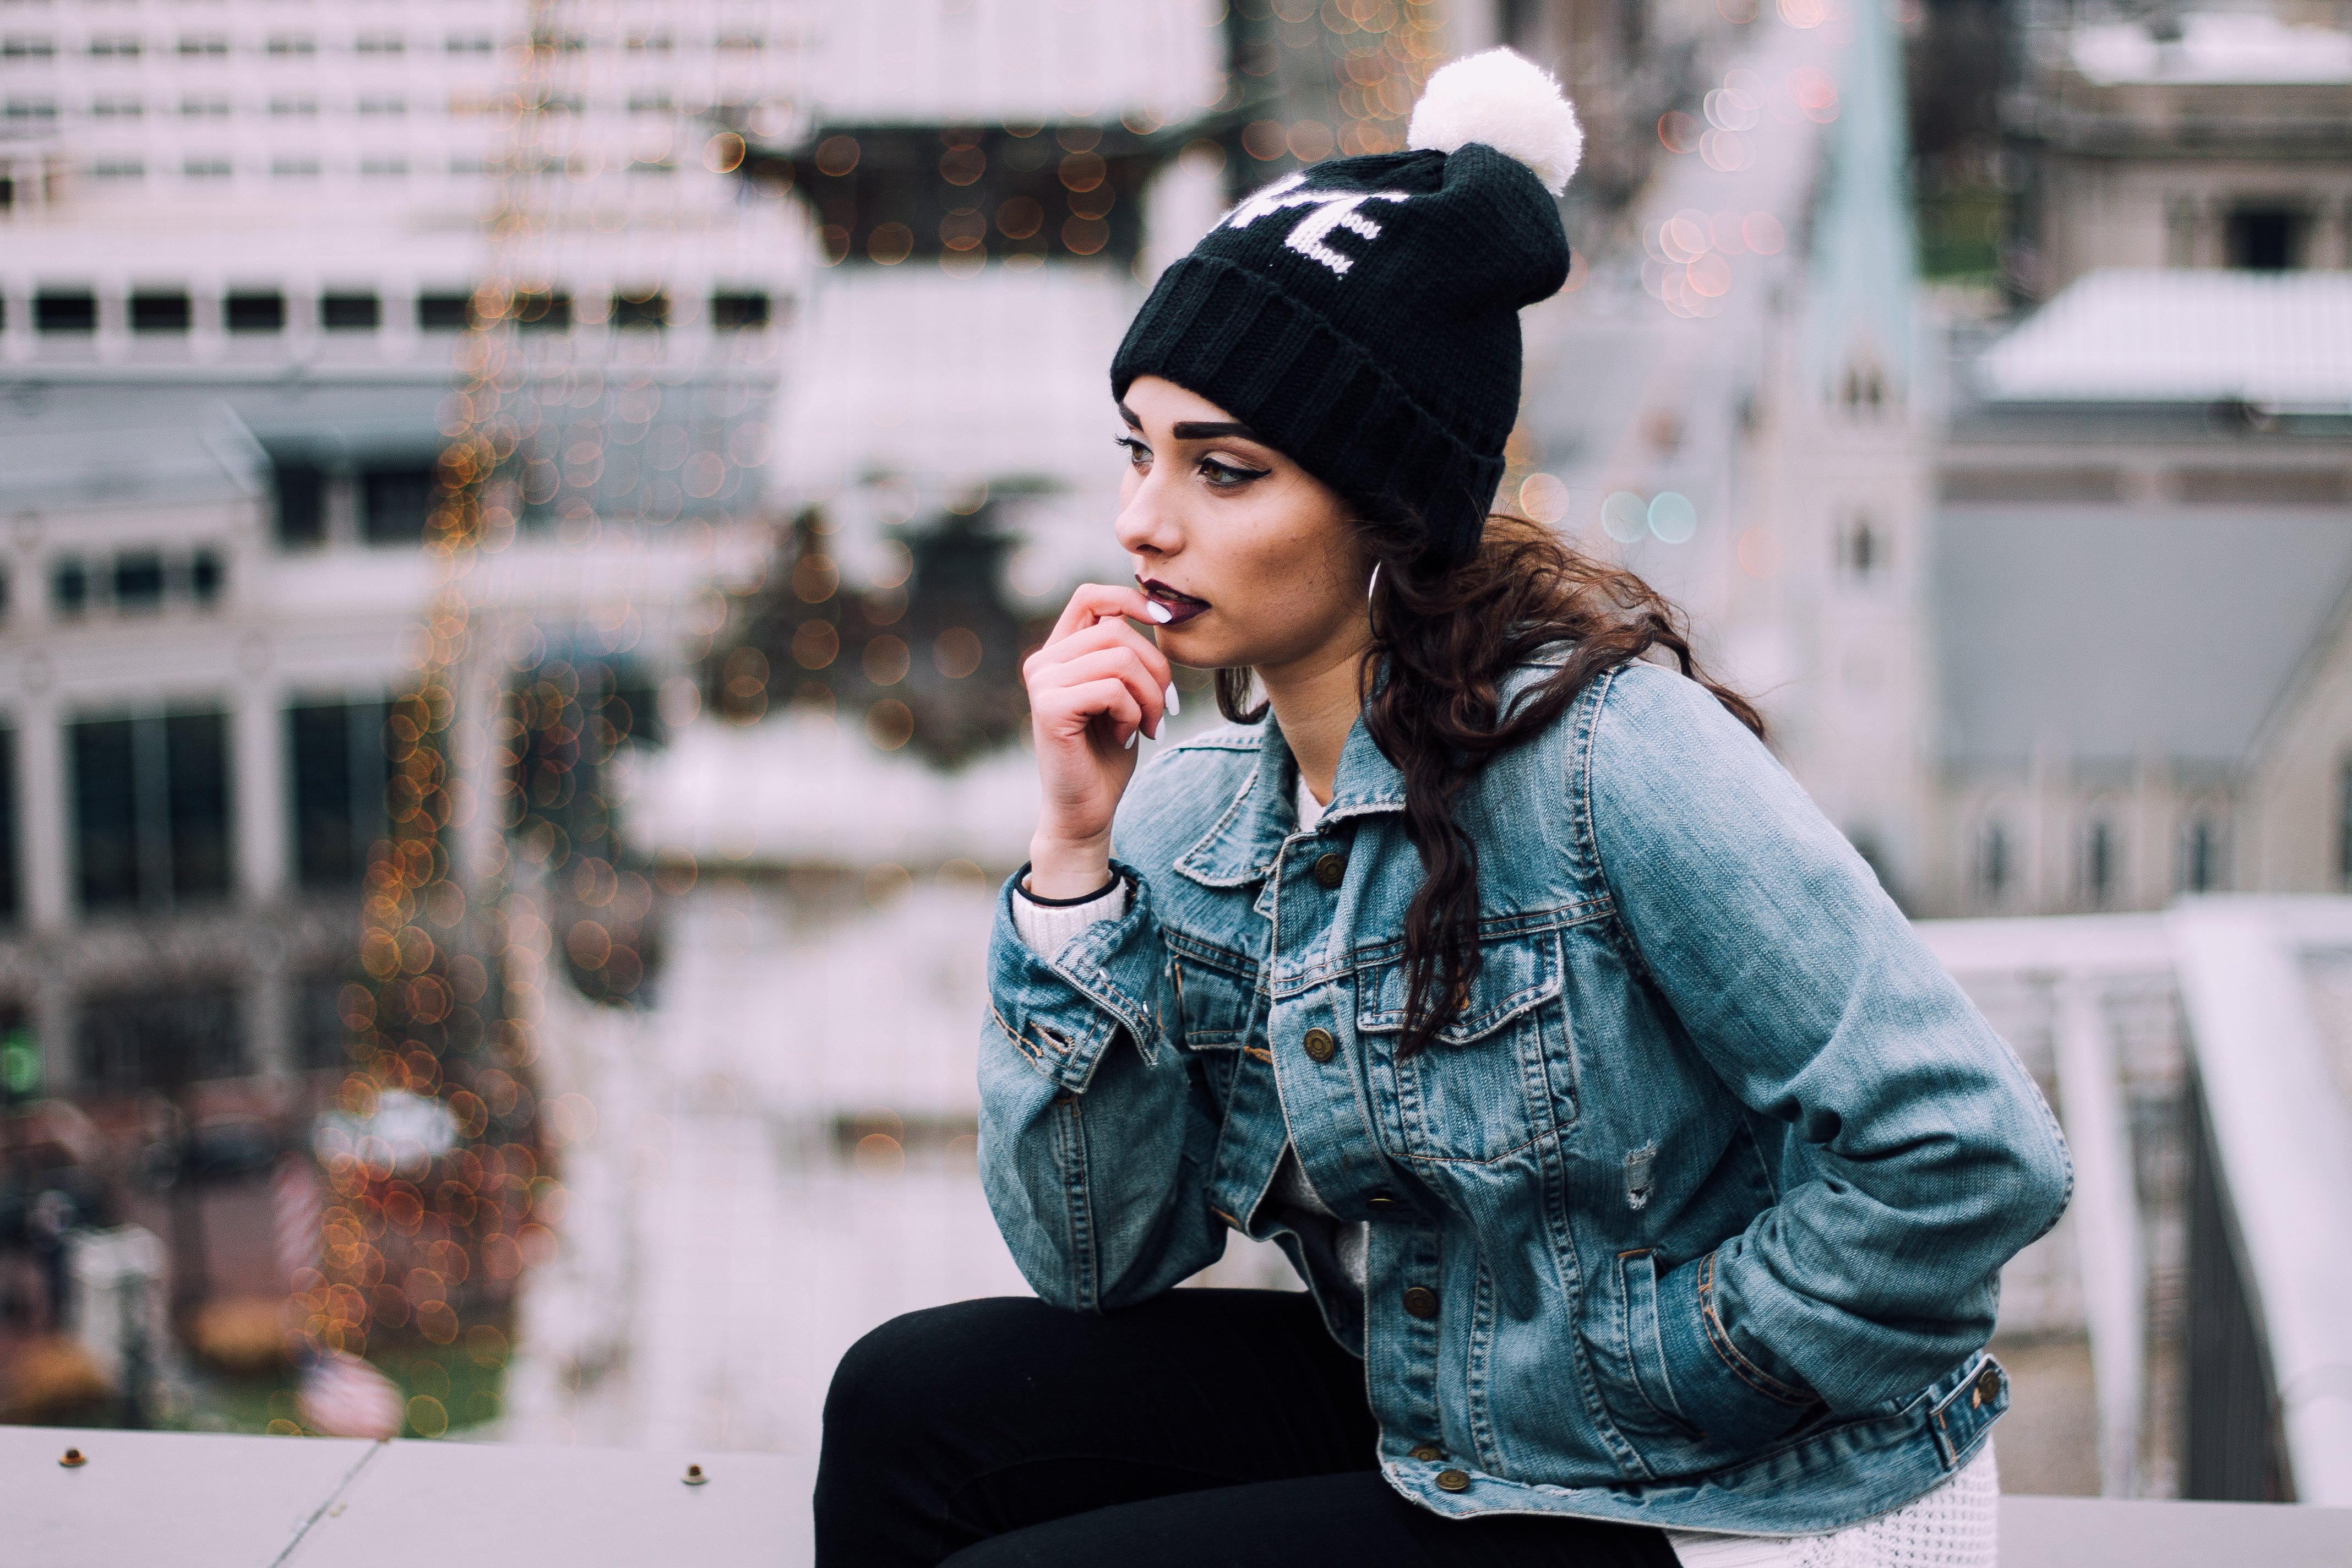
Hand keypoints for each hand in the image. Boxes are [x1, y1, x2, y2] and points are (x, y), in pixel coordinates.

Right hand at [1023, 584, 1177, 896]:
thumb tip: (1158, 611)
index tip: (1165, 620)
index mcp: (1059, 652)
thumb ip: (1125, 654)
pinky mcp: (1050, 707)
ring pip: (1120, 659)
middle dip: (1156, 669)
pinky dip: (1133, 714)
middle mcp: (1043, 661)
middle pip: (1117, 631)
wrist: (1087, 808)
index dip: (1131, 598)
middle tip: (1165, 708)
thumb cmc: (1109, 752)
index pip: (1091, 596)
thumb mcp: (1124, 693)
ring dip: (1150, 696)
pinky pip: (1113, 690)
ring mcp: (1042, 683)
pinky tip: (1126, 737)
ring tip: (1148, 725)